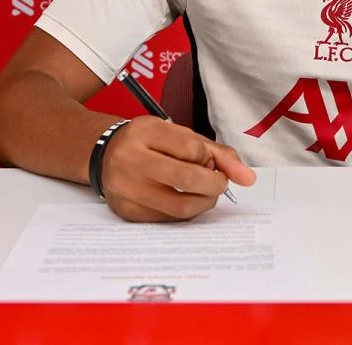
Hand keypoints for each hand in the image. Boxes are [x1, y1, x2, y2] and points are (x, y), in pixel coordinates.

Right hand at [98, 116, 256, 221]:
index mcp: (144, 132)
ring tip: (205, 194)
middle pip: (186, 179)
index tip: (211, 162)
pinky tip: (184, 200)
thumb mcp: (178, 135)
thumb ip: (217, 153)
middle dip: (214, 185)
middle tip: (219, 184)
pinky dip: (185, 213)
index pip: (192, 149)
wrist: (104, 154)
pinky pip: (167, 220)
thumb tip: (248, 178)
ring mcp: (125, 188)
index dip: (210, 159)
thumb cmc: (148, 143)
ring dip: (203, 203)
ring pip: (179, 206)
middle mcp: (130, 159)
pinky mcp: (126, 211)